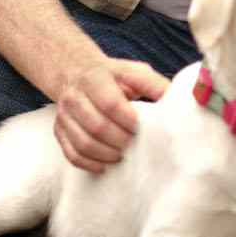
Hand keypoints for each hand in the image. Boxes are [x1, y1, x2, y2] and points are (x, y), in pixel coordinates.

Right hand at [52, 58, 169, 172]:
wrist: (77, 73)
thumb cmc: (115, 76)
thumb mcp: (135, 72)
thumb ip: (154, 84)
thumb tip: (176, 100)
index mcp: (95, 78)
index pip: (110, 103)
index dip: (128, 120)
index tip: (141, 128)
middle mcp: (75, 96)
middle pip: (96, 126)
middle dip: (119, 140)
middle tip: (135, 145)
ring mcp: (64, 115)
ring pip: (82, 142)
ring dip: (106, 154)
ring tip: (123, 155)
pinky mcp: (59, 130)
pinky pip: (70, 153)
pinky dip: (89, 163)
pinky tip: (105, 164)